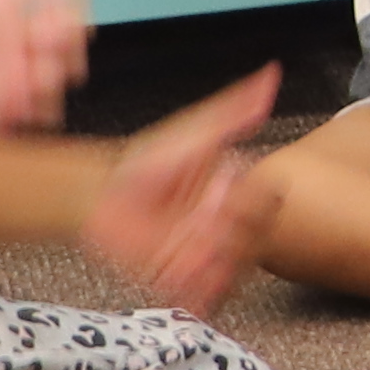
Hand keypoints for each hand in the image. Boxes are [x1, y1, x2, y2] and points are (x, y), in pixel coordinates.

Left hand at [80, 74, 282, 317]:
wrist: (98, 191)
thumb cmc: (147, 161)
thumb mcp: (195, 131)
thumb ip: (236, 109)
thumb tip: (271, 74)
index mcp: (238, 194)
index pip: (269, 201)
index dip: (257, 197)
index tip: (232, 179)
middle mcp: (225, 227)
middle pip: (255, 240)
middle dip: (237, 230)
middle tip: (209, 213)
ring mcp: (204, 255)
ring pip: (234, 270)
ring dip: (221, 262)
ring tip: (194, 246)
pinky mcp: (178, 278)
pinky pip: (204, 295)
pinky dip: (203, 293)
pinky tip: (188, 273)